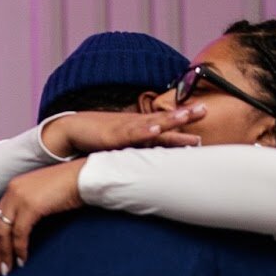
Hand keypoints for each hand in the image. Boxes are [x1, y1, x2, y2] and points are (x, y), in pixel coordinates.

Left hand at [0, 160, 89, 275]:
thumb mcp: (42, 196)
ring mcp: (20, 197)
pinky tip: (22, 260)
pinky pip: (20, 233)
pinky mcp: (31, 206)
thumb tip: (22, 230)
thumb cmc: (69, 186)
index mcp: (14, 187)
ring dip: (5, 254)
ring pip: (4, 231)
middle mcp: (12, 191)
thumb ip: (29, 207)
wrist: (83, 176)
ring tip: (7, 270)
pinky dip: (20, 249)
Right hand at [40, 104, 205, 158]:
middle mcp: (135, 127)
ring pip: (151, 123)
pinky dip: (144, 130)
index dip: (184, 121)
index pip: (166, 125)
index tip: (203, 114)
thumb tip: (154, 165)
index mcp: (139, 129)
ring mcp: (125, 129)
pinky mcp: (112, 135)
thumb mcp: (122, 146)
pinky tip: (155, 128)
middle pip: (164, 121)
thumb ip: (139, 153)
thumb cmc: (97, 139)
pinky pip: (131, 134)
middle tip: (203, 109)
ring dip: (169, 119)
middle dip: (184, 115)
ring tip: (186, 115)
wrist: (71, 131)